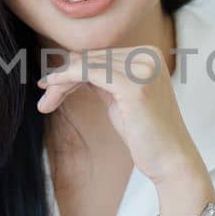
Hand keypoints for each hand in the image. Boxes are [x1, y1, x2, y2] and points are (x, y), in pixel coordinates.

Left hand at [38, 45, 202, 186]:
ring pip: (87, 64)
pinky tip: (52, 91)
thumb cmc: (144, 134)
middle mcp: (148, 56)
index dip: (72, 69)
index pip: (100, 54)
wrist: (171, 161)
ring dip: (60, 82)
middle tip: (43, 95)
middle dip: (63, 76)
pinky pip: (89, 73)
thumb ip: (103, 79)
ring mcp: (143, 68)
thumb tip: (72, 64)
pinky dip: (67, 80)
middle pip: (91, 57)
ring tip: (45, 102)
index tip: (49, 83)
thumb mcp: (120, 98)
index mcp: (148, 55)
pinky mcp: (134, 84)